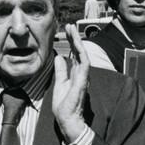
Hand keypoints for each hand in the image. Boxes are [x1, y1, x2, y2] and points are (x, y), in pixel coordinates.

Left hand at [52, 25, 89, 142]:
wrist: (67, 120)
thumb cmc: (64, 106)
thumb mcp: (59, 83)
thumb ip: (61, 70)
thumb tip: (59, 57)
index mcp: (75, 74)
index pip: (74, 54)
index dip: (71, 42)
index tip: (67, 30)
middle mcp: (81, 74)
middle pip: (79, 52)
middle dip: (74, 38)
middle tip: (69, 25)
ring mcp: (83, 77)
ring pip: (83, 55)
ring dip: (78, 42)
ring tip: (72, 31)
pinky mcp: (82, 82)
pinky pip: (84, 66)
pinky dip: (81, 55)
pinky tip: (78, 46)